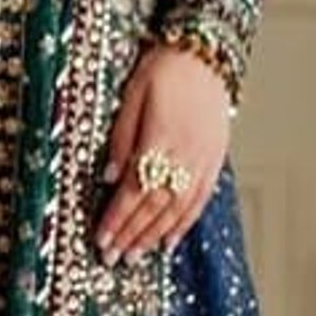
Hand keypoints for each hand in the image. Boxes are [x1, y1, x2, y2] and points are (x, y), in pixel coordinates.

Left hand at [94, 44, 233, 264]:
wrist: (205, 56)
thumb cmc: (163, 71)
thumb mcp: (131, 97)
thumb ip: (120, 139)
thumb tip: (108, 178)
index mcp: (160, 140)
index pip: (134, 190)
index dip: (117, 218)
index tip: (101, 239)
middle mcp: (184, 157)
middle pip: (154, 206)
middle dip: (131, 235)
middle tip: (111, 259)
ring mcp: (203, 162)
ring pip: (177, 210)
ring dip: (153, 236)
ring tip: (135, 257)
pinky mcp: (214, 161)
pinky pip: (199, 201)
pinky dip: (183, 225)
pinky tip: (169, 242)